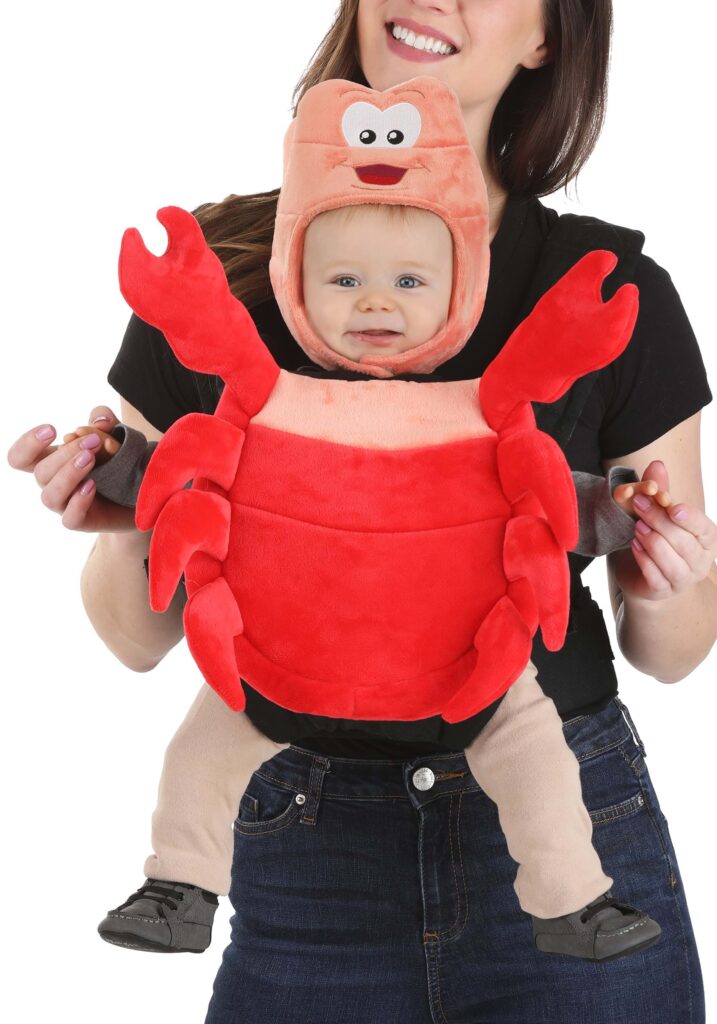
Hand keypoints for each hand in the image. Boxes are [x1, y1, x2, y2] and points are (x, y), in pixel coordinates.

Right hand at [6, 405, 136, 532]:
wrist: (141, 493)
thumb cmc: (118, 460)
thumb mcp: (113, 432)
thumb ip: (104, 420)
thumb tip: (100, 421)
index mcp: (51, 461)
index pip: (20, 458)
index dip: (27, 444)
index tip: (52, 429)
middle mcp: (53, 484)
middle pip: (40, 472)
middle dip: (65, 453)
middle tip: (93, 441)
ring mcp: (66, 504)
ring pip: (49, 496)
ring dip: (68, 474)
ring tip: (91, 459)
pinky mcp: (83, 521)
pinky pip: (70, 519)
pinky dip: (78, 502)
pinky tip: (92, 486)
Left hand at [614, 460, 716, 601]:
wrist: (644, 574)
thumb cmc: (658, 538)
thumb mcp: (659, 512)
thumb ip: (660, 491)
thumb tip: (657, 464)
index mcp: (706, 539)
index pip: (704, 528)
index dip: (690, 518)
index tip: (672, 507)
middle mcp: (700, 561)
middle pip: (683, 542)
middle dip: (659, 521)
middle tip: (639, 504)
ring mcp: (683, 579)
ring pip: (671, 561)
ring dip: (652, 541)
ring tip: (637, 527)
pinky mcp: (663, 590)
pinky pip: (655, 576)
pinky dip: (644, 559)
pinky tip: (634, 546)